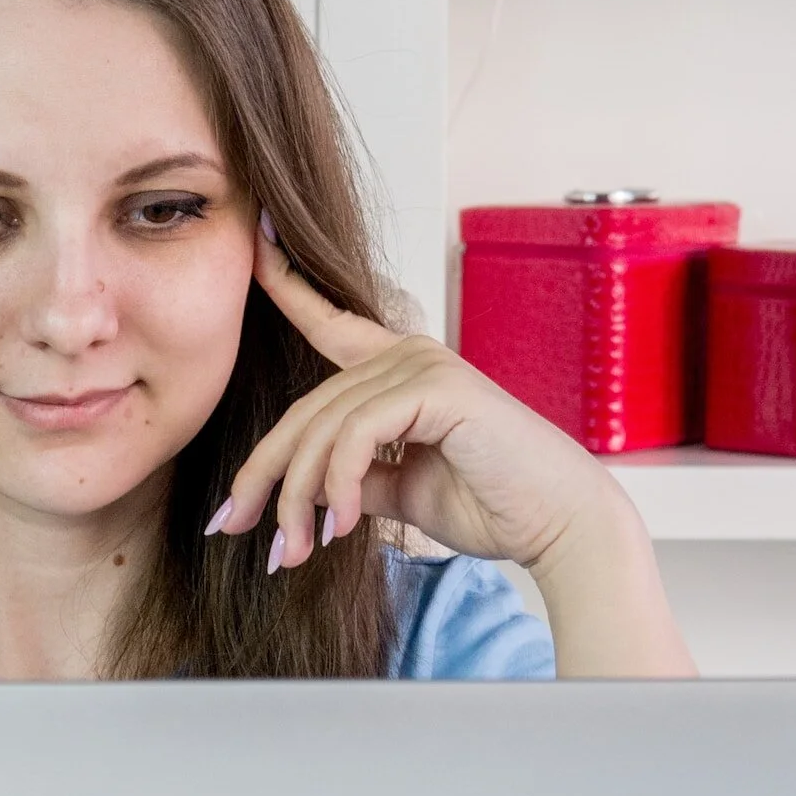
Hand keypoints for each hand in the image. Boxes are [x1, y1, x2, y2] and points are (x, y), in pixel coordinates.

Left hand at [214, 216, 634, 578]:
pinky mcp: (438, 387)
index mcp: (399, 370)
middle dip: (264, 474)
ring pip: (325, 429)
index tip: (255, 246)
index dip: (288, 285)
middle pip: (307, 409)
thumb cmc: (492, 507)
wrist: (559, 527)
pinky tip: (344, 527)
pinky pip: (358, 434)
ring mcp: (424, 365)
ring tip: (292, 550)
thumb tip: (304, 491)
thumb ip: (355, 477)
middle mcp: (408, 355)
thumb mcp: (402, 490)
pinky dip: (341, 484)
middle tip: (236, 526)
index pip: (329, 324)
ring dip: (298, 496)